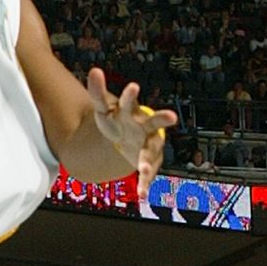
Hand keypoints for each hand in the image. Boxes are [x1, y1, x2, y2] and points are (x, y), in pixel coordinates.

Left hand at [83, 69, 176, 187]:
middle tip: (171, 116)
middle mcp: (145, 127)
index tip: (132, 86)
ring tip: (142, 168)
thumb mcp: (102, 109)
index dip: (131, 95)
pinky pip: (148, 174)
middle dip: (162, 119)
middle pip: (155, 122)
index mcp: (132, 112)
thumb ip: (97, 92)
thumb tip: (94, 71)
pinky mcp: (148, 163)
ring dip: (148, 160)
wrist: (125, 140)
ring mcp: (148, 145)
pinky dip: (144, 184)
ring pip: (151, 152)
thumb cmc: (116, 121)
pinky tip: (141, 194)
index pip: (131, 102)